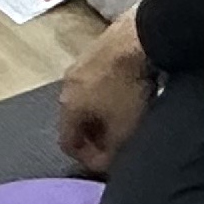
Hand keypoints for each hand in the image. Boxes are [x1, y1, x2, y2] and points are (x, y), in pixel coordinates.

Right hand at [54, 13, 152, 174]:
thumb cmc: (127, 89)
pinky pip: (96, 82)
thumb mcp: (123, 130)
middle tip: (116, 143)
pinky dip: (107, 94)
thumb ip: (110, 152)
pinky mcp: (95, 50)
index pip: (67, 143)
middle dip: (94, 135)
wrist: (138, 38)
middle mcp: (66, 85)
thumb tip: (104, 163)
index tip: (109, 164)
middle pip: (75, 120)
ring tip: (124, 117)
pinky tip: (127, 92)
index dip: (87, 159)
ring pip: (86, 99)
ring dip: (101, 113)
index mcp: (67, 107)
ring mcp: (79, 64)